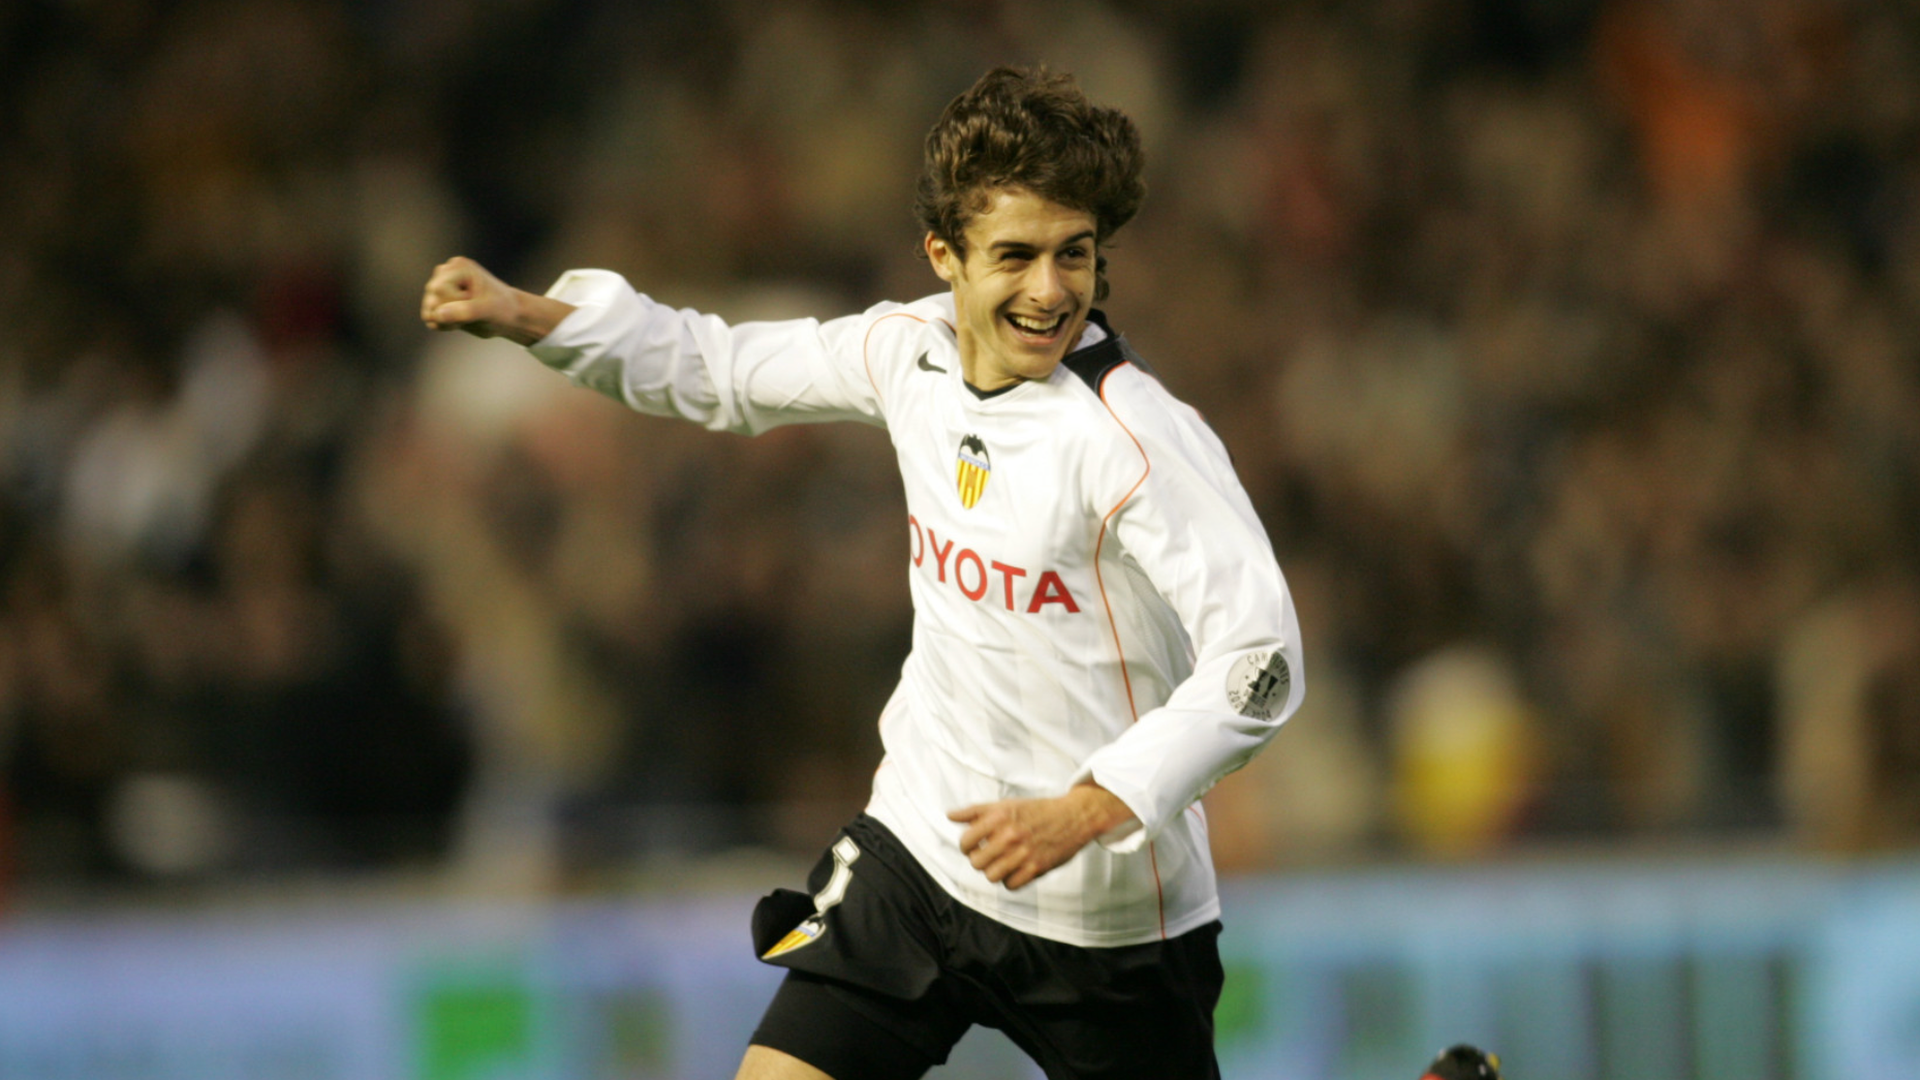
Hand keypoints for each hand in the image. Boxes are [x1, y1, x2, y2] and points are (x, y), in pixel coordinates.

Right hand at [420, 256, 573, 345]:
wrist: (509, 316)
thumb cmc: (503, 308)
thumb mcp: (488, 309)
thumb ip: (464, 311)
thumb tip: (437, 314)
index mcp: (458, 266)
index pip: (439, 289)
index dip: (455, 302)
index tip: (475, 301)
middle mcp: (445, 273)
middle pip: (432, 301)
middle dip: (451, 313)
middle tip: (473, 311)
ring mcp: (440, 287)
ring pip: (429, 311)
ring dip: (448, 321)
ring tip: (468, 317)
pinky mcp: (439, 301)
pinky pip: (430, 319)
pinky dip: (445, 324)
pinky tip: (461, 321)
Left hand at [947, 783, 1135, 889]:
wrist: (1074, 816)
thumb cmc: (1037, 810)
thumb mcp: (1006, 805)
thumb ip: (976, 811)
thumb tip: (950, 816)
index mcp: (999, 817)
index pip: (966, 841)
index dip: (965, 846)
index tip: (973, 846)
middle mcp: (1010, 835)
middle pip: (976, 862)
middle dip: (979, 860)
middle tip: (988, 855)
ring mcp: (1024, 852)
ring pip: (991, 876)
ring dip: (993, 872)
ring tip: (1000, 863)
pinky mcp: (1037, 867)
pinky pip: (1010, 885)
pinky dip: (1009, 880)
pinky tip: (1014, 870)